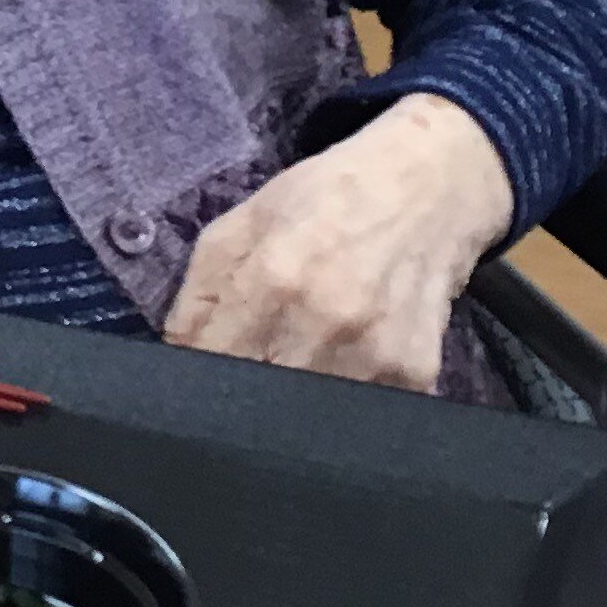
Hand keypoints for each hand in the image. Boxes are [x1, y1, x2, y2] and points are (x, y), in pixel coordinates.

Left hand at [162, 93, 513, 392]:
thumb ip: (201, 293)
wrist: (428, 187)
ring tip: (301, 358)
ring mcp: (376, 357)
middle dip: (244, 395)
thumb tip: (177, 356)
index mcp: (274, 279)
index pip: (212, 366)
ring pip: (309, 419)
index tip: (199, 379)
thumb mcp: (242, 222)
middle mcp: (326, 323)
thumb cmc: (325, 197)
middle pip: (260, 402)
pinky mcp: (416, 378)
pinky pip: (362, 415)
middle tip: (251, 368)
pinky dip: (344, 400)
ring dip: (295, 405)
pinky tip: (348, 359)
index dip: (199, 379)